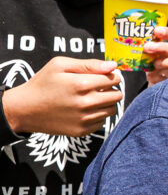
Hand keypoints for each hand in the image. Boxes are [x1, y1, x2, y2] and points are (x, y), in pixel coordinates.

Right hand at [1, 57, 121, 136]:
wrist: (24, 109)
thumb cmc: (42, 84)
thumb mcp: (60, 65)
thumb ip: (89, 64)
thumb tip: (113, 65)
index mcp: (81, 84)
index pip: (114, 79)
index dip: (110, 75)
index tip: (102, 76)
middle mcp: (85, 103)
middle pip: (117, 95)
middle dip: (111, 89)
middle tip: (98, 88)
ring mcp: (84, 119)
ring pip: (112, 109)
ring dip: (106, 103)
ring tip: (91, 98)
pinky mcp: (81, 131)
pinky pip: (102, 122)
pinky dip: (97, 115)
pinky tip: (84, 110)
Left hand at [143, 26, 167, 84]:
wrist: (159, 82)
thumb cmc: (158, 64)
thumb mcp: (156, 53)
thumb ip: (152, 46)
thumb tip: (138, 40)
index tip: (156, 30)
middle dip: (166, 47)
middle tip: (148, 47)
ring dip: (167, 62)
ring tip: (153, 63)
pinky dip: (162, 76)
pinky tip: (151, 75)